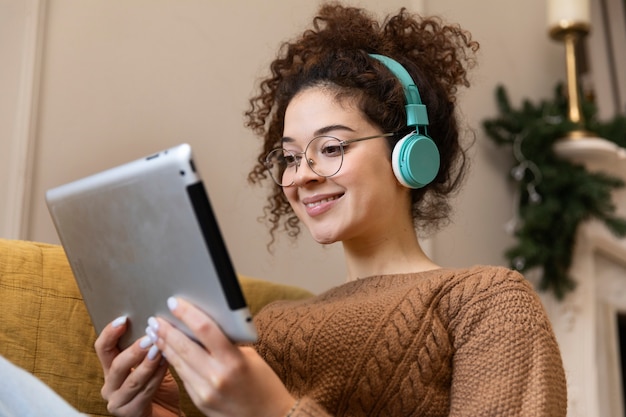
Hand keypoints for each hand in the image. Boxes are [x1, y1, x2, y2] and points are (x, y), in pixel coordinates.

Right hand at [94, 316, 180, 416]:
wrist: (166, 415)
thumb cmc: (159, 387)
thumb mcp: (152, 363)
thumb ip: (149, 347)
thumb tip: (158, 322)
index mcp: (111, 369)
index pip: (103, 348)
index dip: (110, 333)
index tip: (123, 319)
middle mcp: (110, 385)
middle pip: (116, 364)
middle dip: (134, 350)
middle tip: (149, 337)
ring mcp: (117, 401)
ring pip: (132, 380)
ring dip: (147, 363)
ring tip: (159, 350)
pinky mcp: (129, 413)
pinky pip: (145, 392)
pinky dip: (157, 377)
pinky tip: (166, 366)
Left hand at [150, 297, 295, 416]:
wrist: (269, 416)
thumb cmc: (264, 383)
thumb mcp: (250, 356)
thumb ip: (227, 343)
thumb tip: (203, 327)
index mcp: (233, 360)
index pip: (205, 329)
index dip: (187, 313)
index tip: (174, 302)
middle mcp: (216, 376)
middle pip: (184, 346)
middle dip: (167, 330)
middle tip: (156, 318)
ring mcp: (205, 391)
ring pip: (178, 362)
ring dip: (165, 345)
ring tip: (155, 332)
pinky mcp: (199, 401)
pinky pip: (183, 376)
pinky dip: (174, 361)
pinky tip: (167, 351)